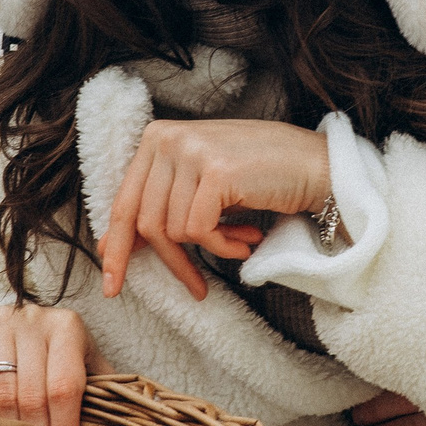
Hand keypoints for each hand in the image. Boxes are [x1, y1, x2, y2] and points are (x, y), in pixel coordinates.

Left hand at [99, 119, 329, 301]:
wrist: (316, 165)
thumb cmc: (261, 176)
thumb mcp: (199, 187)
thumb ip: (159, 206)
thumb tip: (109, 245)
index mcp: (156, 137)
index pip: (124, 203)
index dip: (117, 249)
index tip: (113, 285)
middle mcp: (167, 138)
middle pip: (146, 222)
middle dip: (172, 261)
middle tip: (196, 287)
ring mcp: (190, 152)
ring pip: (173, 230)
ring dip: (210, 250)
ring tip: (240, 243)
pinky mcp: (215, 172)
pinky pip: (199, 231)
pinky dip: (223, 246)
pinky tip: (248, 239)